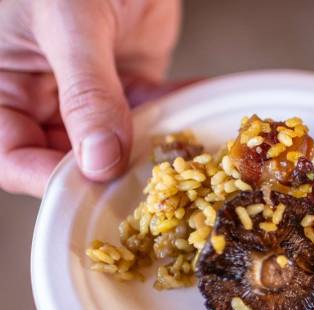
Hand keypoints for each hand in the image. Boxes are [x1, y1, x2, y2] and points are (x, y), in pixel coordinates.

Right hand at [0, 0, 179, 196]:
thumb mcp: (67, 21)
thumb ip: (84, 91)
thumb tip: (98, 159)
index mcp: (1, 85)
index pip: (13, 155)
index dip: (46, 178)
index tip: (88, 187)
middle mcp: (41, 94)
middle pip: (68, 156)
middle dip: (108, 170)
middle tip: (146, 182)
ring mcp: (88, 89)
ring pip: (116, 140)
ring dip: (149, 147)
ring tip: (179, 155)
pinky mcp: (128, 78)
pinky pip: (151, 109)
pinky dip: (175, 112)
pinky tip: (198, 118)